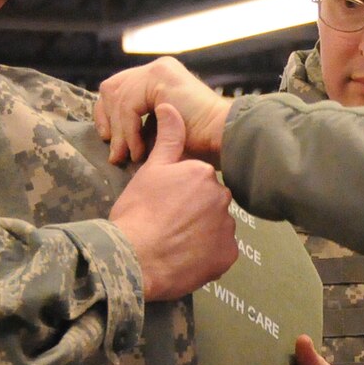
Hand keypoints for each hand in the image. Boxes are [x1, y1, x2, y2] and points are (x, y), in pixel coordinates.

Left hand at [96, 57, 231, 165]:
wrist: (224, 138)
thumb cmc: (201, 142)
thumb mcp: (162, 131)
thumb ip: (140, 126)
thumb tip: (114, 139)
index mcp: (159, 77)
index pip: (119, 88)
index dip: (107, 114)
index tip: (109, 140)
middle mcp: (157, 68)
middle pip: (112, 88)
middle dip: (106, 120)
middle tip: (113, 149)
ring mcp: (158, 70)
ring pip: (117, 98)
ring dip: (120, 133)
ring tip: (128, 156)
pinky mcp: (159, 78)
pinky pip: (128, 105)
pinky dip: (129, 131)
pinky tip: (139, 150)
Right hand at [109, 104, 238, 302]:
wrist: (135, 258)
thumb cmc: (138, 212)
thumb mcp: (150, 170)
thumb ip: (167, 139)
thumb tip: (169, 106)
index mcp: (203, 173)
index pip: (199, 181)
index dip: (181, 193)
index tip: (165, 204)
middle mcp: (222, 197)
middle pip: (211, 202)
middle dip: (196, 211)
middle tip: (169, 224)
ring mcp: (227, 228)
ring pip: (218, 227)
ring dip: (203, 233)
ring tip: (176, 242)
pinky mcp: (228, 255)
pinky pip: (222, 252)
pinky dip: (209, 254)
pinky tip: (187, 256)